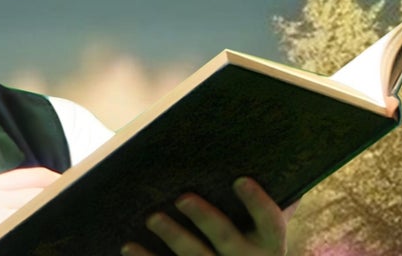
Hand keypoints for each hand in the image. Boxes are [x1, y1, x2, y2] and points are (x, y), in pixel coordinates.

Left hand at [122, 177, 297, 255]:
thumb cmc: (253, 244)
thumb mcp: (265, 231)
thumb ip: (274, 200)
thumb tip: (273, 155)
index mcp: (270, 245)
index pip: (271, 222)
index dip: (257, 202)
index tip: (240, 180)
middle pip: (226, 238)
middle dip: (205, 218)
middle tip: (182, 198)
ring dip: (173, 237)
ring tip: (152, 217)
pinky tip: (128, 246)